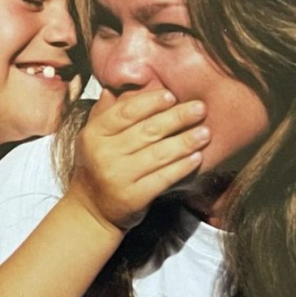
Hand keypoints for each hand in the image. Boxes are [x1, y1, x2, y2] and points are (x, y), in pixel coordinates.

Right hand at [66, 89, 208, 230]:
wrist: (90, 210)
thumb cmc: (97, 167)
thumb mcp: (94, 138)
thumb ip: (106, 112)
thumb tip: (117, 86)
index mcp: (94, 134)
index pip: (126, 112)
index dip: (151, 102)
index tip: (172, 95)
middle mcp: (104, 154)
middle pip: (147, 131)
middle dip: (177, 118)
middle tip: (200, 108)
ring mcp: (118, 177)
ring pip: (159, 154)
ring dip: (185, 141)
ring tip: (205, 132)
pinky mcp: (133, 197)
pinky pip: (163, 178)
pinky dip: (182, 167)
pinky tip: (196, 157)